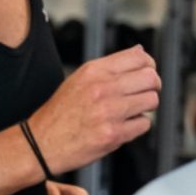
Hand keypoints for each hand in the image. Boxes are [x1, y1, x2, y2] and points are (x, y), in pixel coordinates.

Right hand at [30, 45, 160, 173]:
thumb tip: (140, 52)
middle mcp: (103, 88)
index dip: (149, 65)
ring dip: (146, 106)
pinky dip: (138, 125)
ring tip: (131, 110)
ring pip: (152, 100)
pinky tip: (123, 125)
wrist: (42, 142)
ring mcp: (109, 111)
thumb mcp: (80, 78)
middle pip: (151, 78)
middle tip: (145, 93)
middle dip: (153, 86)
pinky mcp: (114, 135)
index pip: (138, 57)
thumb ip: (111, 66)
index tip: (147, 73)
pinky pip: (144, 124)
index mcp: (94, 70)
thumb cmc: (61, 112)